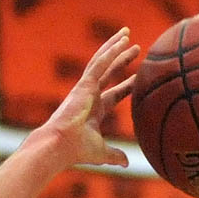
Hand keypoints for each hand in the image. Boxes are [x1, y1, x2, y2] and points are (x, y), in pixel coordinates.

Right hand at [42, 28, 139, 169]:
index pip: (114, 95)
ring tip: (128, 34)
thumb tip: (126, 163)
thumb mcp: (101, 152)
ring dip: (115, 47)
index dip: (127, 87)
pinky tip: (123, 40)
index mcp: (94, 111)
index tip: (138, 80)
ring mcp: (85, 89)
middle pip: (109, 73)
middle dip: (122, 60)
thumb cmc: (76, 151)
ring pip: (102, 61)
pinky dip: (111, 51)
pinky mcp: (83, 85)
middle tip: (135, 48)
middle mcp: (89, 96)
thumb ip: (114, 155)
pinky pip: (99, 63)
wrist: (60, 146)